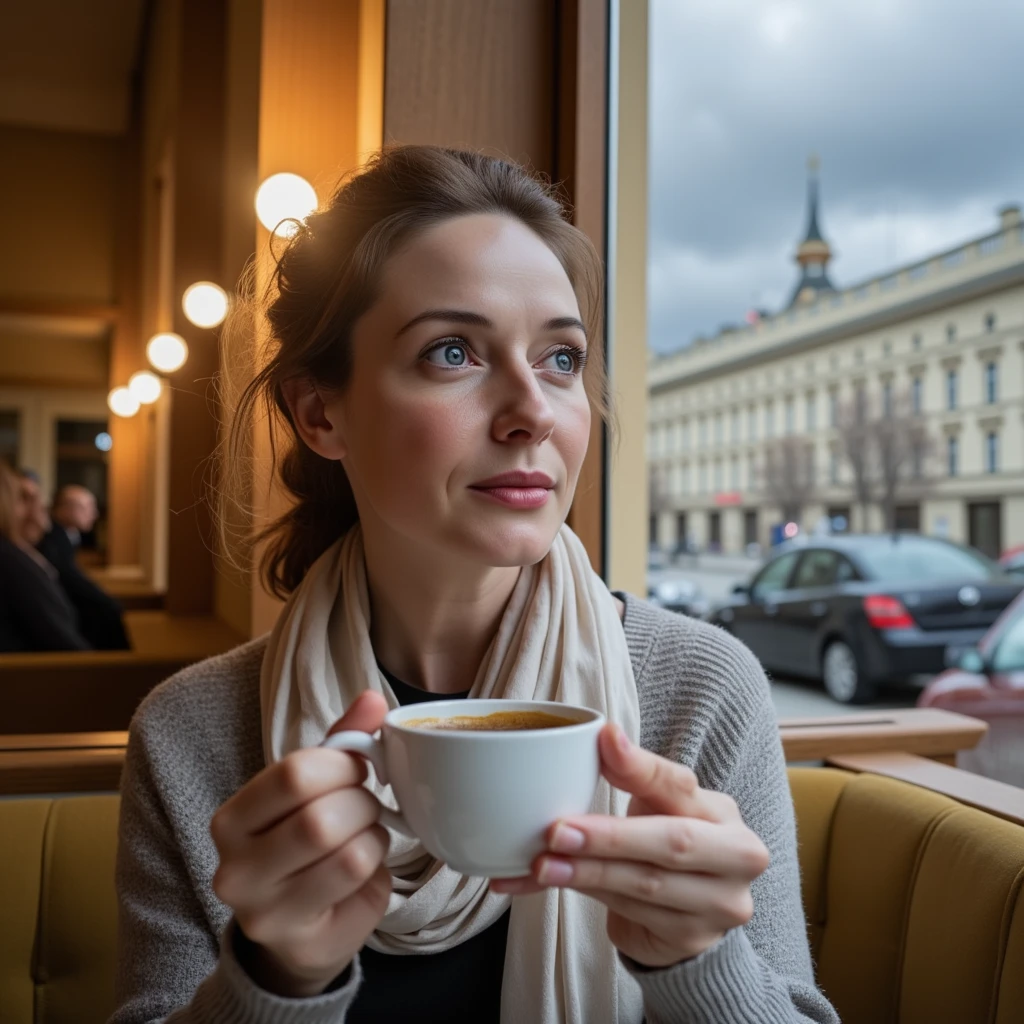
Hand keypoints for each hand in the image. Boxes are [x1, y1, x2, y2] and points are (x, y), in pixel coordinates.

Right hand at [211, 692, 392, 996]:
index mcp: (231, 819)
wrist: (298, 931)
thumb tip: (372, 698)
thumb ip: (341, 742)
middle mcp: (234, 867)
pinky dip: (375, 863)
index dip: (341, 765)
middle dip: (361, 803)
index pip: (293, 775)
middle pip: (319, 819)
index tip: (357, 769)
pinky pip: (356, 880)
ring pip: (345, 852)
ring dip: (372, 835)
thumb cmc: (305, 847)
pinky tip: (364, 866)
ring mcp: (262, 909)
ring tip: (364, 835)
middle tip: (366, 806)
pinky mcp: (297, 936)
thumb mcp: (315, 789)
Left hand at [490, 724, 769, 967]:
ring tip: (544, 864)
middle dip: (609, 838)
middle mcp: (737, 859)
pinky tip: (557, 884)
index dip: (641, 766)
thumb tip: (606, 736)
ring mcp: (720, 905)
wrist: (686, 908)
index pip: (680, 785)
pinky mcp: (692, 938)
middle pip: (672, 844)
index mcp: (724, 813)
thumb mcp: (656, 802)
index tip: (604, 742)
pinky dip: (590, 896)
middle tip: (556, 832)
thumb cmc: (666, 838)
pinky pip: (633, 913)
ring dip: (588, 873)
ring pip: (646, 884)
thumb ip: (634, 774)